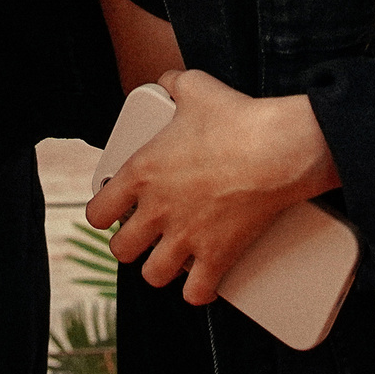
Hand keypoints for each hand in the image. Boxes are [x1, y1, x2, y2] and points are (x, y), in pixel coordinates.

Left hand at [82, 69, 342, 305]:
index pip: (97, 212)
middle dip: (130, 246)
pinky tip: (202, 283)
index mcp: (141, 173)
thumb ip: (173, 84)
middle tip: (145, 236)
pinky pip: (197, 293)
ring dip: (160, 270)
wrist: (278, 149)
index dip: (103, 215)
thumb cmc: (236, 118)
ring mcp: (187, 237)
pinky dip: (199, 292)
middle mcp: (157, 210)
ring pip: (153, 275)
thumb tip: (169, 81)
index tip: (113, 213)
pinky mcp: (218, 255)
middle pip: (122, 249)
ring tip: (171, 260)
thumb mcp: (195, 87)